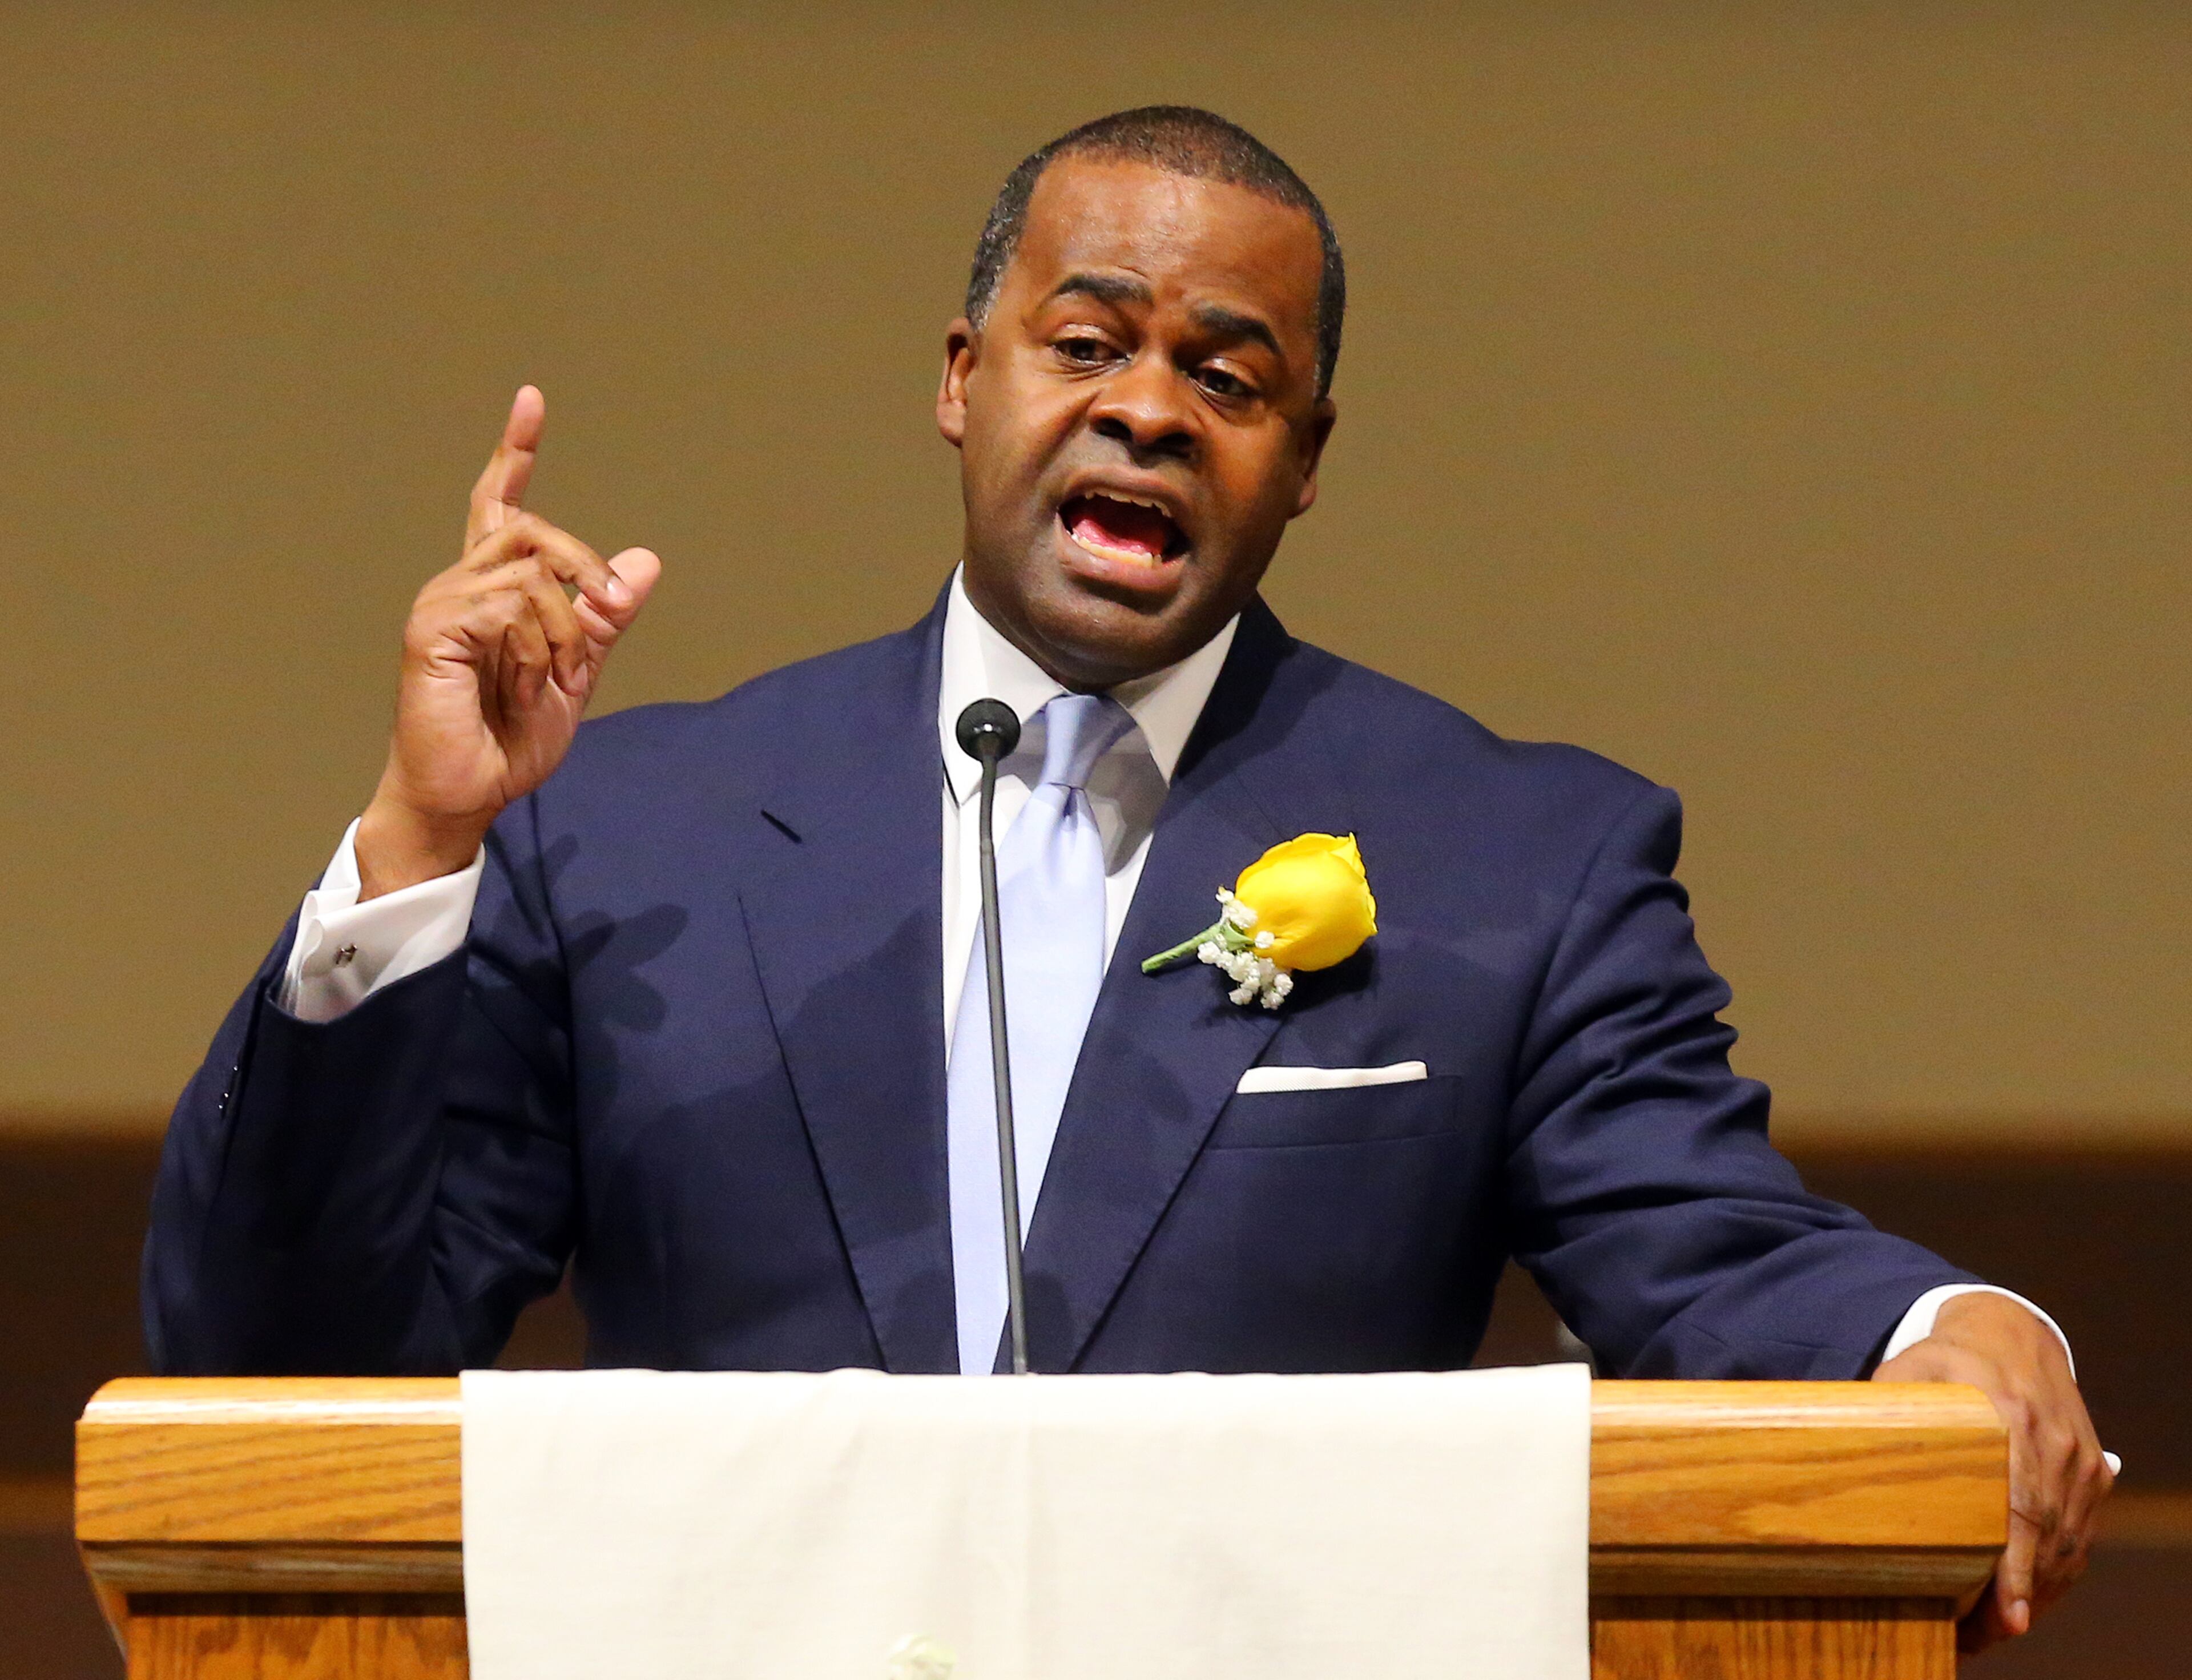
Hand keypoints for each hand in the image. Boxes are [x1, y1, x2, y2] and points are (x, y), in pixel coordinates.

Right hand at [357, 387, 661, 897]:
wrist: (471, 790)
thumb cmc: (511, 737)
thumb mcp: (576, 672)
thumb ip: (605, 618)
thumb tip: (644, 561)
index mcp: (493, 588)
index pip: (500, 504)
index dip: (514, 451)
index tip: (531, 399)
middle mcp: (461, 582)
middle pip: (534, 529)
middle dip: (584, 572)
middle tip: (601, 621)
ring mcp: (442, 601)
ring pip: (531, 572)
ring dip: (562, 631)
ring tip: (549, 679)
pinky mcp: (432, 628)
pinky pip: (508, 608)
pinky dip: (533, 651)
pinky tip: (522, 685)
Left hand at [1873, 1292, 2113, 1652]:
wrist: (2012, 1332)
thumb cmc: (1947, 1358)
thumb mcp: (1909, 1372)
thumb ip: (1882, 1415)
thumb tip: (1830, 1456)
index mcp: (2010, 1417)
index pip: (2020, 1506)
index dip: (2015, 1568)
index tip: (2009, 1615)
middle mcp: (2055, 1445)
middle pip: (2045, 1542)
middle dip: (2016, 1600)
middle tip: (1974, 1639)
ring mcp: (2081, 1464)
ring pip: (2065, 1549)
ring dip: (2033, 1597)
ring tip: (1987, 1632)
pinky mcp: (2094, 1477)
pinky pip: (2079, 1540)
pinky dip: (2052, 1576)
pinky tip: (2020, 1602)